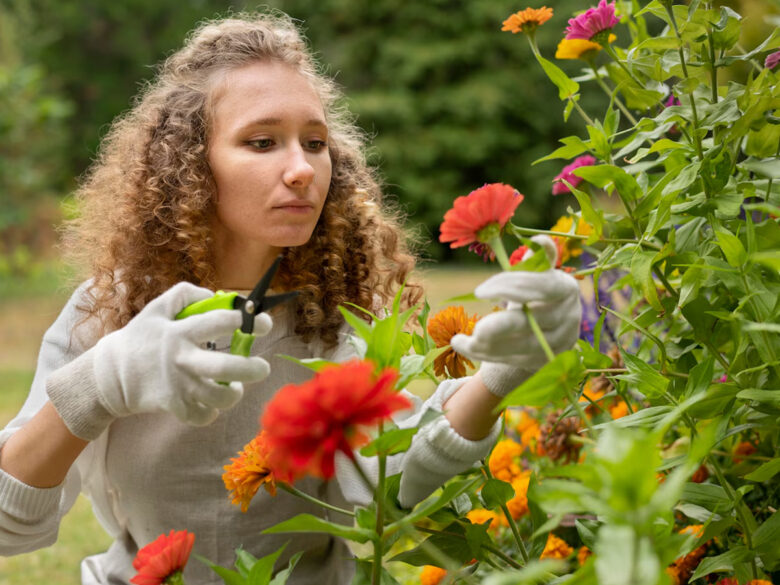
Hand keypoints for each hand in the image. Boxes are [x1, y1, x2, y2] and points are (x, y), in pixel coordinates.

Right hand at [93, 282, 271, 424]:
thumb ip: (185, 294)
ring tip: (236, 386)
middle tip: (263, 367)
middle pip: (225, 366)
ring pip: (218, 397)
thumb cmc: (139, 338)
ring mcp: (178, 386)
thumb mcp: (157, 309)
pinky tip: (212, 402)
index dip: (246, 320)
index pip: (219, 322)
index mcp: (179, 332)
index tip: (264, 323)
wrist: (108, 374)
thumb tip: (216, 295)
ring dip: (234, 393)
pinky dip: (212, 412)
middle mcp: (181, 359)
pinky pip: (203, 416)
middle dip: (252, 368)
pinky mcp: (174, 406)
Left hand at [450, 236, 580, 395]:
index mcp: (565, 288)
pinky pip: (511, 359)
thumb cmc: (536, 292)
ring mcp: (557, 343)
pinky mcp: (543, 361)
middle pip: (532, 323)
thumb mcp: (536, 274)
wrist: (550, 327)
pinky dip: (485, 354)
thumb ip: (535, 259)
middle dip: (501, 327)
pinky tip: (463, 346)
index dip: (511, 287)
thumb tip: (537, 241)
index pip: (541, 286)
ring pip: (520, 347)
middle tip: (475, 330)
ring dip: (486, 345)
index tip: (478, 291)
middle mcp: (567, 317)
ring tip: (459, 340)